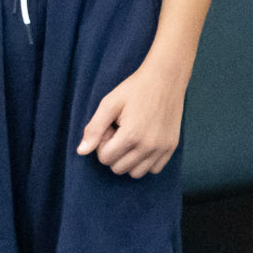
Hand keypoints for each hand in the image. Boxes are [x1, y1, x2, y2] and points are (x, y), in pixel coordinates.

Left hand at [79, 59, 185, 177]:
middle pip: (118, 168)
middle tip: (120, 132)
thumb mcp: (109, 104)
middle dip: (114, 152)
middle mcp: (148, 146)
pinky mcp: (171, 147)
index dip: (102, 143)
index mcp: (131, 135)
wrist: (166, 79)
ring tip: (131, 138)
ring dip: (129, 160)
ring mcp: (162, 148)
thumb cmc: (134, 89)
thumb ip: (94, 129)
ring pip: (136, 173)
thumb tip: (81, 152)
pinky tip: (143, 144)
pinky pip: (154, 170)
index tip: (110, 127)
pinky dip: (145, 162)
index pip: (105, 158)